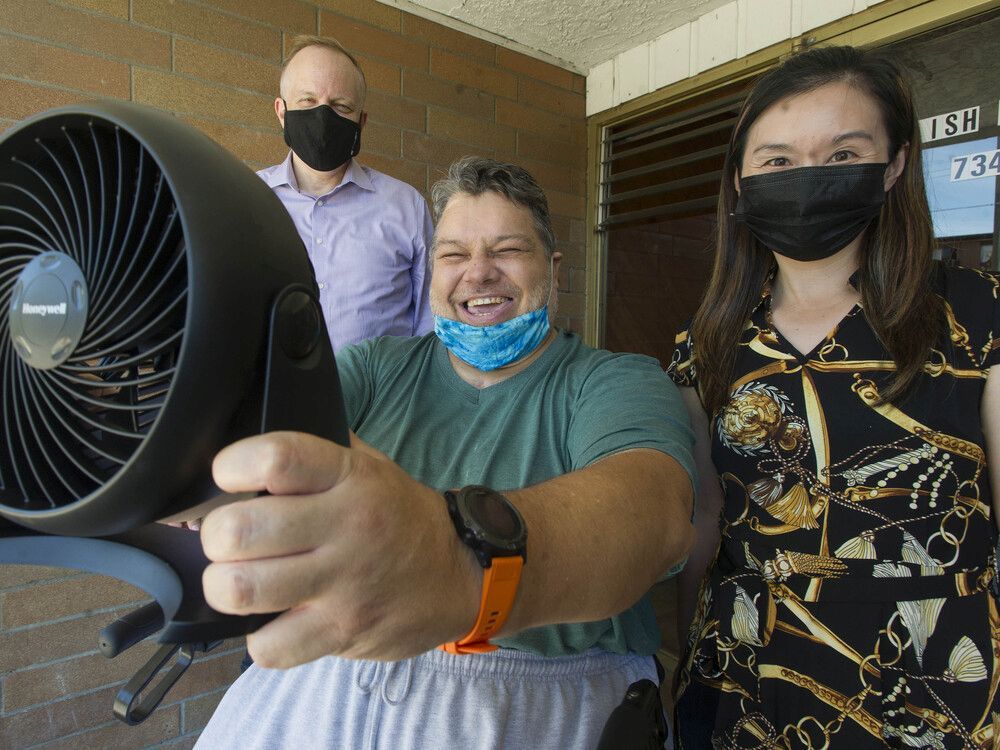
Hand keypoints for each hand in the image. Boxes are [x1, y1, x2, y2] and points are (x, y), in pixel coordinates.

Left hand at [200, 432, 479, 667]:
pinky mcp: (343, 632)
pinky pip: (270, 646)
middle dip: (216, 536)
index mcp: (350, 476)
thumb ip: (318, 448)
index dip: (232, 466)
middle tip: (229, 539)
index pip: (275, 458)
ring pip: (241, 590)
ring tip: (240, 580)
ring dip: (226, 586)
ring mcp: (344, 583)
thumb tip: (254, 428)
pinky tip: (274, 620)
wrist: (458, 573)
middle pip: (239, 530)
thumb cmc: (399, 516)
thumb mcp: (371, 465)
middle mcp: (347, 525)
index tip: (228, 477)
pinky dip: (261, 638)